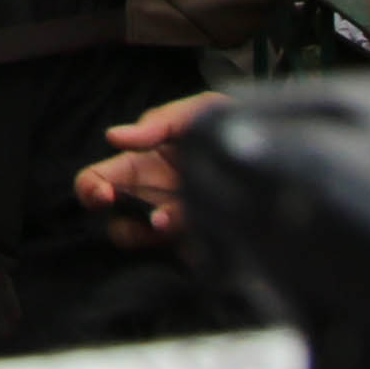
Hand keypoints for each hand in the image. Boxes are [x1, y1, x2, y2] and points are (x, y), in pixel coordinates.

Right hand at [74, 93, 221, 248]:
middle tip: (153, 220)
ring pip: (156, 244)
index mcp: (139, 166)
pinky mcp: (207, 242)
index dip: (90, 190)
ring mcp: (178, 223)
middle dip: (128, 228)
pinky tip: (217, 229)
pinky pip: (193, 255)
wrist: (278, 148)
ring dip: (166, 236)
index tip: (106, 194)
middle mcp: (152, 199)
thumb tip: (112, 137)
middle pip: (119, 225)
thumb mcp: (190, 114)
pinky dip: (199, 248)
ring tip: (187, 221)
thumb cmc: (224, 125)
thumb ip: (154, 124)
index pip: (96, 181)